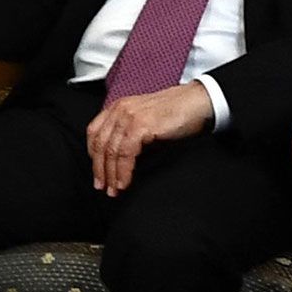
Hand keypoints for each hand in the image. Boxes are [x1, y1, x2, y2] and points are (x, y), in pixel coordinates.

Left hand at [85, 82, 214, 195]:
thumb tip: (121, 163)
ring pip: (111, 151)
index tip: (97, 172)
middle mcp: (120, 110)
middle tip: (102, 187)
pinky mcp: (140, 125)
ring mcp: (129, 116)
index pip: (94, 133)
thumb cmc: (176, 114)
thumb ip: (130, 136)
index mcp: (118, 108)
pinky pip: (125, 153)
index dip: (93, 155)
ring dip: (111, 174)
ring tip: (114, 189)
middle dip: (99, 169)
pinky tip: (125, 182)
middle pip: (100, 144)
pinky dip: (123, 171)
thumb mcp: (146, 122)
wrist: (198, 102)